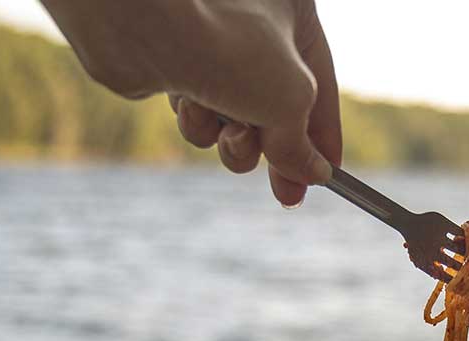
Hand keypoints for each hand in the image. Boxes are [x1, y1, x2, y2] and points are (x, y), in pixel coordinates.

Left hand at [41, 0, 340, 206]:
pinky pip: (198, 111)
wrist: (143, 26)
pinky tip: (189, 107)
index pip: (321, 84)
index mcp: (294, 10)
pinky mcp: (172, 63)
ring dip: (234, 140)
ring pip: (234, 116)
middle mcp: (254, 18)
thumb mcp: (288, 104)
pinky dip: (198, 121)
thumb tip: (314, 175)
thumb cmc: (230, 48)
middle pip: (276, 106)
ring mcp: (210, 41)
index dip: (324, 136)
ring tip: (231, 138)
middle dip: (276, 152)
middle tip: (286, 195)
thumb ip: (302, 145)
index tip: (325, 177)